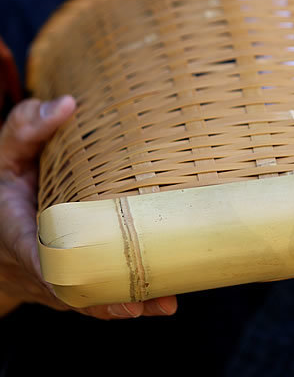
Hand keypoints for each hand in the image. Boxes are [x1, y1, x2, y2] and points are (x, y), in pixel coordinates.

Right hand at [0, 96, 177, 318]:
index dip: (67, 266)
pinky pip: (93, 298)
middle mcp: (31, 264)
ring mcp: (48, 281)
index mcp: (15, 230)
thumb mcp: (7, 149)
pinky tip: (159, 300)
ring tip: (163, 302)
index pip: (38, 253)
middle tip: (148, 299)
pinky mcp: (65, 284)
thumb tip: (67, 105)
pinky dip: (123, 300)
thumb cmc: (6, 177)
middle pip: (71, 288)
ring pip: (86, 300)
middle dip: (108, 296)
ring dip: (123, 303)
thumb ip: (28, 126)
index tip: (97, 271)